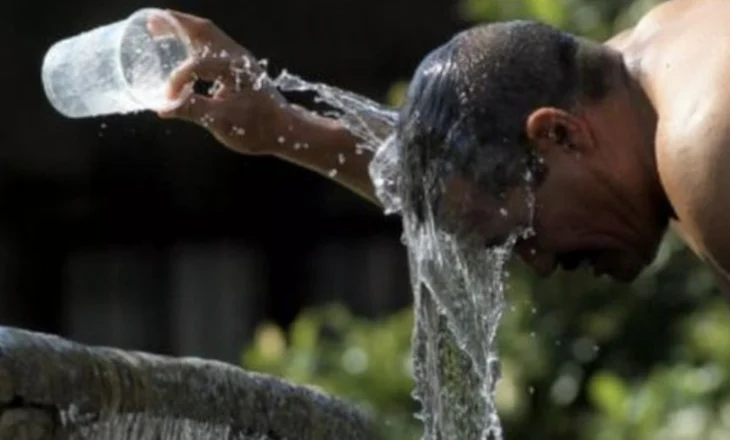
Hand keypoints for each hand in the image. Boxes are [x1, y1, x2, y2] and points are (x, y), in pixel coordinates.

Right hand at [152, 10, 287, 154]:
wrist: (285, 130)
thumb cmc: (258, 127)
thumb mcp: (222, 122)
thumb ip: (192, 111)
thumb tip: (163, 108)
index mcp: (233, 68)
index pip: (196, 65)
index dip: (177, 80)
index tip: (167, 99)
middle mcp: (237, 56)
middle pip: (202, 29)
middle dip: (174, 25)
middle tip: (151, 25)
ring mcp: (239, 59)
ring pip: (208, 34)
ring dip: (184, 29)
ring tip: (160, 30)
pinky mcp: (239, 66)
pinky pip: (212, 44)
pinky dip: (194, 41)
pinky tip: (182, 50)